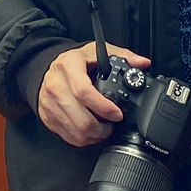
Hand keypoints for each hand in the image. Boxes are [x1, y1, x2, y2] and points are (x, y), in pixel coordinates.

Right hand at [35, 42, 151, 147]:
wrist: (49, 69)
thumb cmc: (74, 62)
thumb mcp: (97, 52)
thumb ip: (123, 56)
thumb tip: (142, 63)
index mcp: (68, 67)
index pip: (84, 92)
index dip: (104, 107)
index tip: (117, 114)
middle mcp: (55, 86)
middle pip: (81, 119)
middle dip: (103, 128)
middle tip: (113, 125)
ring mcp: (49, 104)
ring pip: (76, 131)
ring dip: (95, 136)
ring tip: (104, 130)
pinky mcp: (48, 117)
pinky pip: (68, 136)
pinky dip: (83, 139)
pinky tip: (91, 131)